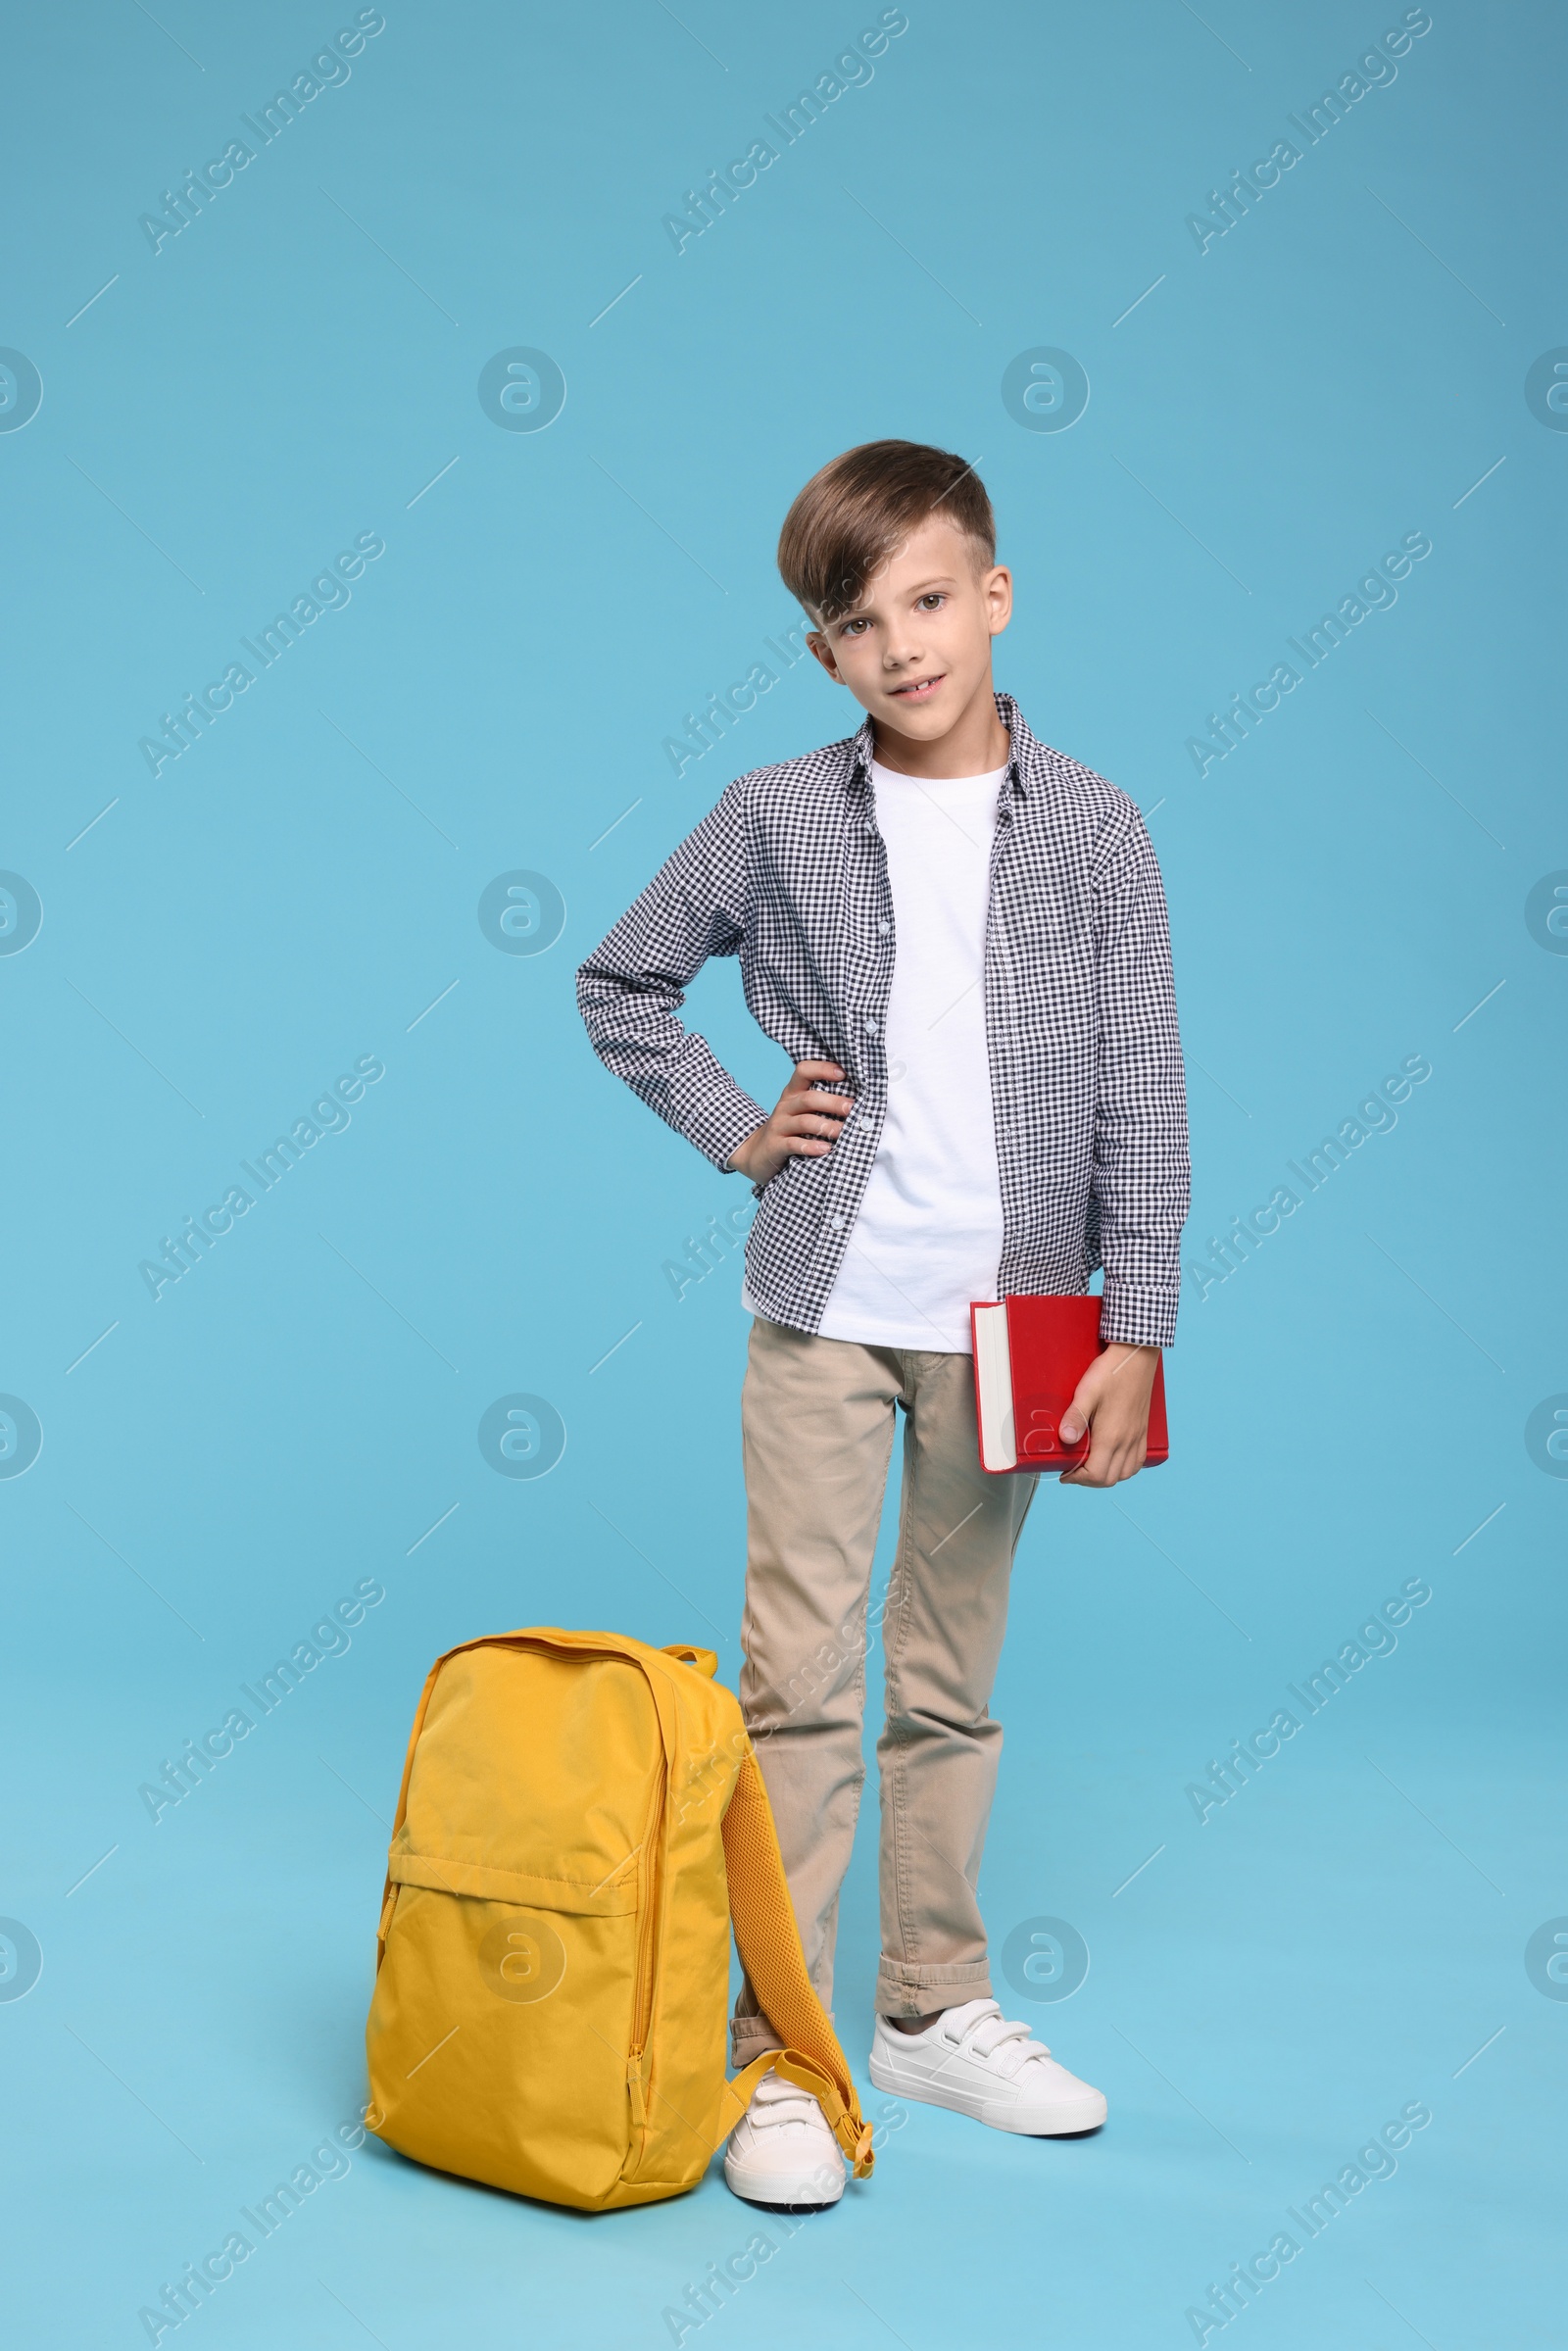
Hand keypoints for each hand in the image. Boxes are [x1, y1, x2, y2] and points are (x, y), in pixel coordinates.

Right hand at [727, 1061, 852, 1186]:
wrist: (757, 1154)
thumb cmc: (790, 1130)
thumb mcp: (800, 1112)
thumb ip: (822, 1103)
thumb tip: (858, 1100)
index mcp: (793, 1093)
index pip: (803, 1071)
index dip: (822, 1069)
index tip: (843, 1073)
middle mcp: (785, 1106)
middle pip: (809, 1098)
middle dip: (833, 1102)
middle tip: (853, 1108)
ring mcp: (779, 1126)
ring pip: (804, 1122)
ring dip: (826, 1126)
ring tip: (843, 1132)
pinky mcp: (776, 1146)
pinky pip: (793, 1144)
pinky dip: (811, 1146)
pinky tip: (826, 1149)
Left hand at [1058, 1344, 1158, 1486]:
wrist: (1137, 1356)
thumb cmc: (1111, 1372)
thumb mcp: (1087, 1392)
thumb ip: (1075, 1417)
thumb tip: (1065, 1439)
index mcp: (1111, 1436)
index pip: (1095, 1474)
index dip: (1077, 1479)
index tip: (1064, 1472)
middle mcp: (1127, 1441)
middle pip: (1109, 1479)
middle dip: (1088, 1480)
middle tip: (1074, 1470)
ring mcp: (1137, 1437)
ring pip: (1125, 1473)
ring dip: (1107, 1476)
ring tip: (1091, 1465)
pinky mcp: (1143, 1431)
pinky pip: (1138, 1462)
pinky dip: (1124, 1468)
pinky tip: (1114, 1458)